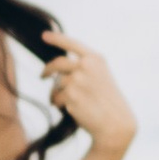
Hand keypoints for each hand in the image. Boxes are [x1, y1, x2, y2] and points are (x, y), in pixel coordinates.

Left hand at [40, 36, 136, 154]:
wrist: (115, 124)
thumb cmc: (108, 102)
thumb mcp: (101, 77)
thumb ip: (84, 67)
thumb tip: (58, 65)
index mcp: (96, 59)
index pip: (72, 44)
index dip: (56, 38)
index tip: (44, 35)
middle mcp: (86, 66)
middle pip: (57, 63)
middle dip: (47, 70)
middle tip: (42, 75)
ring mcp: (77, 80)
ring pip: (56, 84)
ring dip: (56, 93)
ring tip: (67, 103)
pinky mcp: (69, 95)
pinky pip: (55, 98)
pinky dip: (58, 104)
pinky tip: (71, 109)